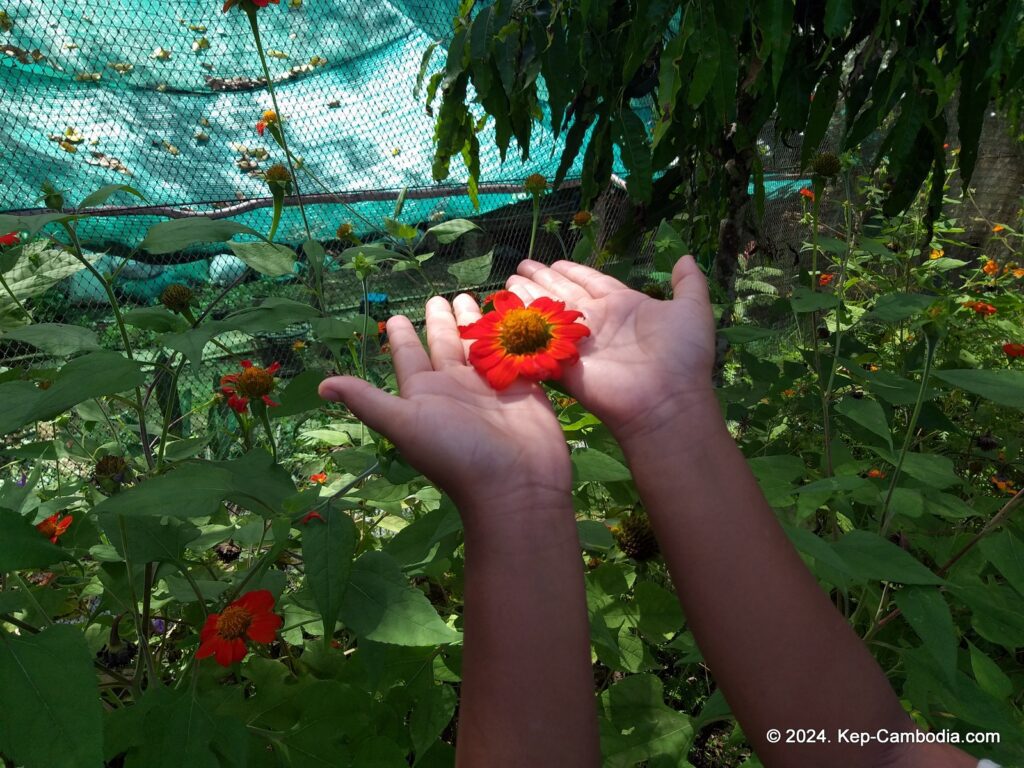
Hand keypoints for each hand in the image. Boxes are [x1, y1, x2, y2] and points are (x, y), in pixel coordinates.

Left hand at [318, 295, 570, 516]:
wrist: (515, 483)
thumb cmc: (456, 454)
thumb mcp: (405, 425)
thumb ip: (368, 401)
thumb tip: (322, 386)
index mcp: (425, 392)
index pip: (409, 355)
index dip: (400, 337)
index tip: (394, 317)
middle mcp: (456, 386)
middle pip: (445, 344)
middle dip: (441, 321)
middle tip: (438, 297)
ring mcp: (491, 385)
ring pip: (479, 345)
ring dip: (475, 323)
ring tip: (471, 299)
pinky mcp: (524, 385)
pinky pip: (515, 353)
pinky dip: (511, 335)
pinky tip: (511, 316)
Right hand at [507, 256, 715, 440]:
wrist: (666, 400)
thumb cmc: (682, 355)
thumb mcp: (693, 311)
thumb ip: (689, 283)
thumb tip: (685, 257)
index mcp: (624, 305)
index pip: (592, 282)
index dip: (573, 271)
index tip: (553, 261)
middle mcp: (598, 322)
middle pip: (564, 294)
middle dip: (542, 280)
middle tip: (520, 266)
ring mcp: (579, 343)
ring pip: (548, 313)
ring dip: (529, 296)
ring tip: (509, 281)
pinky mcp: (564, 364)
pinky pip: (540, 342)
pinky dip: (523, 326)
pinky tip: (506, 309)